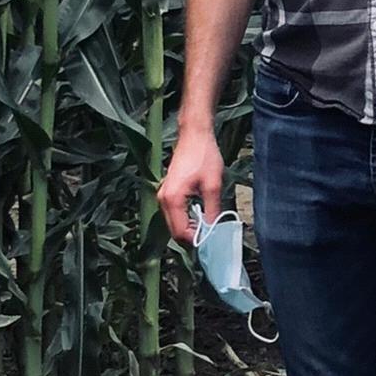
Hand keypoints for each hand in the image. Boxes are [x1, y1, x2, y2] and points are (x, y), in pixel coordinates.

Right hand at [158, 124, 224, 243]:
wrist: (194, 135)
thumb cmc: (204, 155)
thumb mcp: (213, 185)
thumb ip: (211, 210)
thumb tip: (212, 230)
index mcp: (172, 199)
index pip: (180, 231)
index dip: (196, 240)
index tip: (211, 240)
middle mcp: (163, 199)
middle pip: (174, 230)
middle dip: (191, 236)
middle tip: (210, 235)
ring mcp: (163, 194)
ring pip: (172, 222)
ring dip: (188, 227)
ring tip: (206, 226)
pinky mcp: (166, 191)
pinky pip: (173, 212)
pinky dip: (184, 218)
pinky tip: (199, 215)